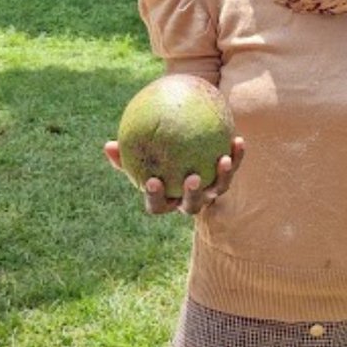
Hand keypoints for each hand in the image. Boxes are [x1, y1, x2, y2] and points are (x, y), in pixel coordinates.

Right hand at [103, 136, 244, 215]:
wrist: (183, 150)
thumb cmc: (155, 154)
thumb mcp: (140, 154)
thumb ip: (126, 153)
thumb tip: (108, 145)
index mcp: (166, 200)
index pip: (157, 206)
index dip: (156, 198)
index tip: (153, 181)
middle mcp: (188, 201)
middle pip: (191, 206)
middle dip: (193, 194)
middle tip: (192, 177)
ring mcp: (209, 193)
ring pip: (217, 190)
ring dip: (222, 176)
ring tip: (223, 159)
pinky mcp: (224, 179)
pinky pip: (232, 168)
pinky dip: (236, 156)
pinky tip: (238, 140)